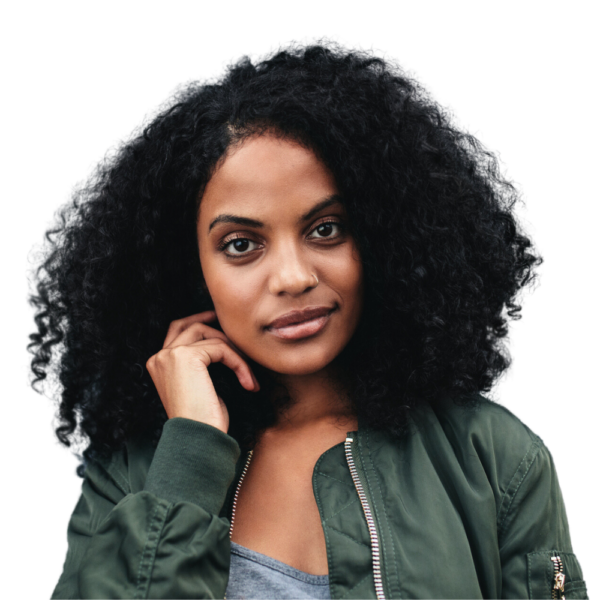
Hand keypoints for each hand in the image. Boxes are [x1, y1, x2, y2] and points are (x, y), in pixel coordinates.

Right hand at [146, 311, 259, 433]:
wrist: (198, 439)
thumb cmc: (202, 420)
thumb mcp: (199, 386)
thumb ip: (201, 364)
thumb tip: (221, 345)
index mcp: (158, 364)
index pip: (177, 331)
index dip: (199, 322)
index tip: (220, 324)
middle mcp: (159, 357)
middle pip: (191, 326)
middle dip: (216, 328)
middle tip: (238, 335)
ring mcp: (170, 355)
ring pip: (210, 336)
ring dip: (234, 352)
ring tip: (247, 375)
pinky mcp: (186, 357)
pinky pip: (222, 348)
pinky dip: (239, 364)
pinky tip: (248, 384)